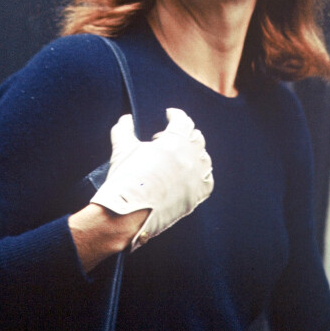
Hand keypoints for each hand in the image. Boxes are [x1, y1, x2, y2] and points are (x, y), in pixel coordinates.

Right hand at [91, 108, 213, 250]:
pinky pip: (207, 181)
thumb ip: (124, 129)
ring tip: (178, 156)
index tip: (169, 114)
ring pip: (204, 158)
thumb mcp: (122, 149)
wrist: (125, 216)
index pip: (183, 120)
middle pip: (196, 138)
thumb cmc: (125, 180)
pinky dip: (202, 175)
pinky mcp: (195, 198)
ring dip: (194, 153)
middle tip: (165, 140)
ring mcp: (195, 179)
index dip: (175, 115)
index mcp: (174, 141)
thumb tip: (125, 119)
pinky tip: (191, 175)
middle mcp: (190, 158)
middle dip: (183, 134)